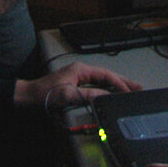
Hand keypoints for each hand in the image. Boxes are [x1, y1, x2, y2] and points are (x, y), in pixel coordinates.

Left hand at [15, 62, 141, 110]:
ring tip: (130, 90)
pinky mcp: (75, 85)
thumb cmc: (44, 94)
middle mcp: (81, 71)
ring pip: (102, 80)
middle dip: (123, 82)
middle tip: (139, 88)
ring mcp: (78, 77)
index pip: (106, 75)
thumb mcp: (69, 95)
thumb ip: (89, 95)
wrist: (28, 97)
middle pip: (107, 76)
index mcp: (81, 69)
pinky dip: (107, 90)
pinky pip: (96, 86)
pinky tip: (112, 94)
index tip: (129, 92)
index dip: (119, 84)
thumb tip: (106, 96)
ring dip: (116, 86)